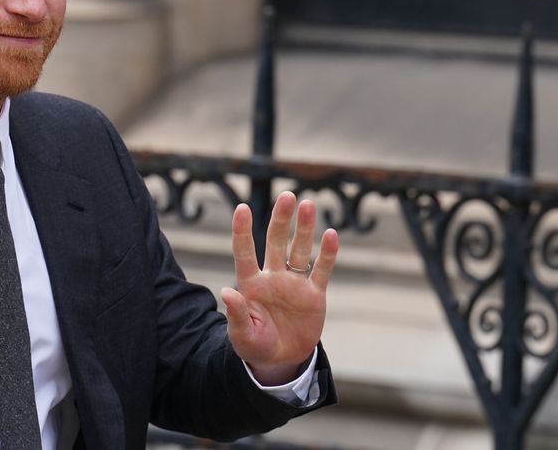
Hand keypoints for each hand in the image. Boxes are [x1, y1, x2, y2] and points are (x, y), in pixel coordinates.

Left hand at [220, 192, 338, 385]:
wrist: (281, 360)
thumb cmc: (255, 346)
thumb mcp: (242, 336)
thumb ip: (237, 315)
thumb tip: (227, 293)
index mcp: (250, 284)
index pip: (244, 253)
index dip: (242, 231)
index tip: (241, 208)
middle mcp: (272, 277)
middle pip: (276, 242)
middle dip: (281, 219)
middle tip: (287, 196)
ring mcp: (294, 283)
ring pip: (300, 250)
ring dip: (304, 228)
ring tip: (308, 204)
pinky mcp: (314, 294)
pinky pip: (321, 270)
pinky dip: (327, 254)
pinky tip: (330, 234)